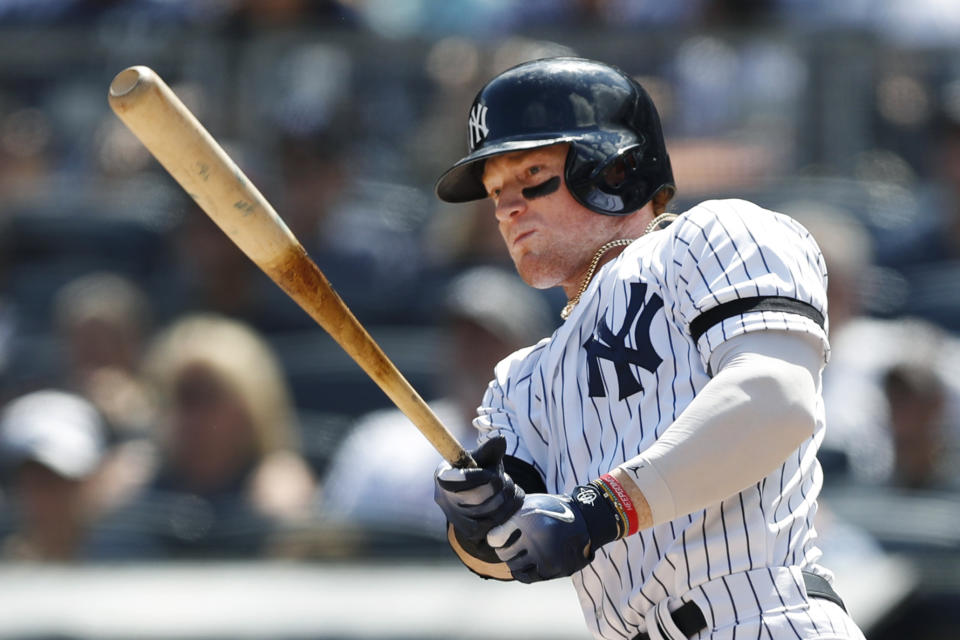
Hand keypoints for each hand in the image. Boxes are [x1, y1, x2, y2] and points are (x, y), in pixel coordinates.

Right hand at [434, 436, 523, 542]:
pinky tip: (511, 501)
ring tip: (509, 488)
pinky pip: (494, 524)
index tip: (493, 472)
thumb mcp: (482, 458)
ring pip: (491, 511)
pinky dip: (508, 511)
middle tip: (504, 479)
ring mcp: (455, 518)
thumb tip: (501, 439)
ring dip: (507, 497)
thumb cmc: (478, 472)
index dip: (480, 476)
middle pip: (479, 496)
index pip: (459, 479)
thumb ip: (490, 449)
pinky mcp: (469, 532)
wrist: (475, 499)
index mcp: (443, 475)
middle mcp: (444, 499)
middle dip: (499, 485)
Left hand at [485, 485, 621, 582]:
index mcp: (526, 518)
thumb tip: (485, 534)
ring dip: (512, 560)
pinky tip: (523, 564)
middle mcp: (534, 538)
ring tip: (519, 552)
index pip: (493, 539)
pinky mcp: (552, 569)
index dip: (493, 538)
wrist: (584, 520)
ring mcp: (544, 555)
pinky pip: (525, 577)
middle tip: (508, 544)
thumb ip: (508, 516)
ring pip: (513, 566)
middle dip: (503, 549)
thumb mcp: (529, 504)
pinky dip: (520, 572)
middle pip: (502, 553)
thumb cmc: (550, 510)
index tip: (496, 536)